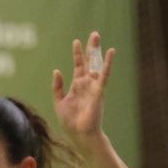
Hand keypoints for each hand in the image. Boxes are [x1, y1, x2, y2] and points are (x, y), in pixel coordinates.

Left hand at [52, 30, 114, 145]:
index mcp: (77, 86)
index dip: (77, 54)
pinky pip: (104, 75)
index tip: (76, 41)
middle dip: (90, 48)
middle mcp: (87, 84)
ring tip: (96, 37)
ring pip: (96, 64)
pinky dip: (107, 63)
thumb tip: (56, 70)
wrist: (79, 134)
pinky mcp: (99, 91)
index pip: (78, 66)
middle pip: (89, 62)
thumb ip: (57, 87)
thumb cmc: (70, 122)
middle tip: (94, 34)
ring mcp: (93, 86)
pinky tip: (111, 52)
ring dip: (97, 51)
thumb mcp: (59, 102)